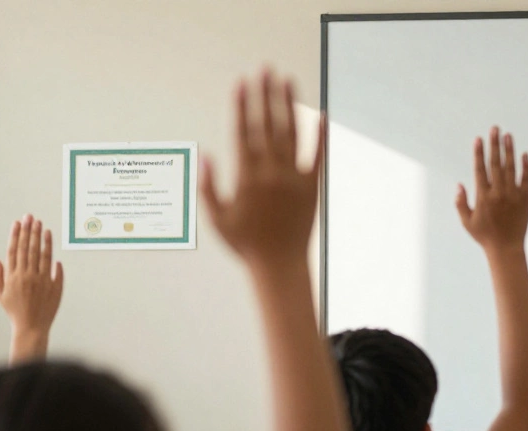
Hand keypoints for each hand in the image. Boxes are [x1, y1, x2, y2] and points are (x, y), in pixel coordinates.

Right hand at [0, 214, 63, 359]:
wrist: (31, 328)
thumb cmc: (15, 311)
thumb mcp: (1, 294)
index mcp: (13, 277)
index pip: (15, 251)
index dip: (16, 235)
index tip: (18, 223)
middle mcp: (28, 276)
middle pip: (29, 249)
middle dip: (30, 232)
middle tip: (32, 217)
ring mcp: (42, 281)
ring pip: (43, 256)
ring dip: (43, 239)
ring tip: (43, 226)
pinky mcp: (54, 287)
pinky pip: (55, 270)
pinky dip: (53, 257)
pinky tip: (52, 244)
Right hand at [201, 69, 324, 272]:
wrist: (280, 265)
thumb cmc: (245, 244)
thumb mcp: (217, 218)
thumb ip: (208, 186)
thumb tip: (205, 154)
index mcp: (246, 178)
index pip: (242, 132)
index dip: (241, 106)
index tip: (240, 83)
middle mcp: (272, 174)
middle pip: (267, 125)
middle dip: (265, 94)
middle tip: (264, 68)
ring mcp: (294, 179)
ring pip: (292, 134)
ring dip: (289, 105)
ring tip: (286, 80)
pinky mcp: (312, 187)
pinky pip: (317, 157)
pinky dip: (320, 136)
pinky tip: (321, 115)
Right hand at [456, 126, 527, 252]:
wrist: (506, 249)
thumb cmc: (484, 236)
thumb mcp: (467, 222)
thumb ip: (460, 203)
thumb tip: (458, 185)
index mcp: (483, 196)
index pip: (480, 169)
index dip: (479, 153)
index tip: (478, 139)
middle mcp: (498, 193)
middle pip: (496, 164)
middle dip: (494, 145)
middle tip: (495, 128)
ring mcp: (513, 195)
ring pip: (511, 168)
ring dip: (509, 151)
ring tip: (508, 135)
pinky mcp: (525, 199)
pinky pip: (525, 179)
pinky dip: (525, 166)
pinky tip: (524, 154)